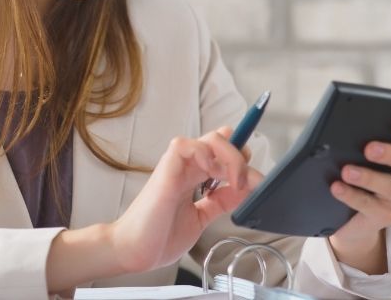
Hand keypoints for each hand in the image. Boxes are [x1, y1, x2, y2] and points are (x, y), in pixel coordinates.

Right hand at [107, 126, 259, 273]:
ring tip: (235, 180)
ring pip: (210, 139)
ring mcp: (176, 167)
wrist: (134, 251)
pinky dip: (205, 154)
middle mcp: (187, 168)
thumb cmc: (159, 237)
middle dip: (242, 157)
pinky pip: (185, 145)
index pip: (222, 153)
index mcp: (194, 177)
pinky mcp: (166, 170)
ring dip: (230, 156)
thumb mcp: (201, 218)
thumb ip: (219, 203)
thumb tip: (244, 191)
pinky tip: (212, 173)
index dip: (241, 157)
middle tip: (249, 182)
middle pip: (222, 141)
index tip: (255, 180)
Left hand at [327, 117, 390, 270]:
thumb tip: (347, 128)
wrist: (353, 212)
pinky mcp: (387, 216)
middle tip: (370, 149)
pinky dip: (352, 195)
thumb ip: (369, 137)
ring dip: (369, 178)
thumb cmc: (366, 168)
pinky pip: (370, 206)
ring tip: (347, 171)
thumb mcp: (371, 153)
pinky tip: (337, 187)